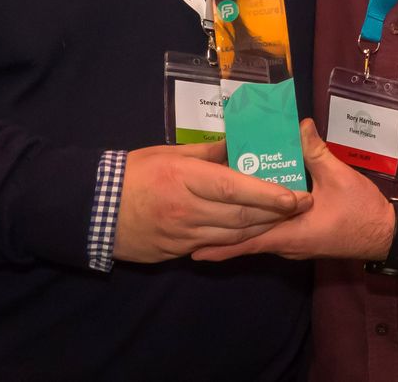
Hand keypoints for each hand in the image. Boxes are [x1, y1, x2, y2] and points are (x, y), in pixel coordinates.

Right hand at [113, 140, 310, 262]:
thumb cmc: (134, 172)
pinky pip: (214, 246)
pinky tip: (252, 231)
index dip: (269, 195)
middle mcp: (187, 209)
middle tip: (302, 206)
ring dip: (262, 228)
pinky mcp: (176, 251)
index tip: (296, 196)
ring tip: (285, 218)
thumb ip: (207, 151)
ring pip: (233, 236)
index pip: (236, 188)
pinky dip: (236, 240)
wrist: (95, 209)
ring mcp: (182, 235)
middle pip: (241, 216)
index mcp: (185, 178)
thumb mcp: (169, 152)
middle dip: (276, 213)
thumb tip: (238, 145)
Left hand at [191, 120, 395, 262]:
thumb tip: (299, 125)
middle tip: (191, 235)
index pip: (249, 239)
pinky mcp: (301, 240)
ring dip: (235, 234)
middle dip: (220, 239)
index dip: (222, 242)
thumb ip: (316, 151)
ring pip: (258, 239)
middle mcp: (288, 243)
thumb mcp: (339, 176)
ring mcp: (294, 244)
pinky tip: (244, 217)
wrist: (385, 234)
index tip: (196, 243)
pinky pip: (271, 235)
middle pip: (247, 241)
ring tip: (208, 226)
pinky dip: (254, 229)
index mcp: (292, 231)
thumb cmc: (361, 209)